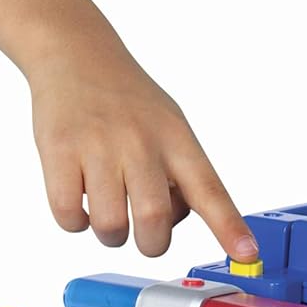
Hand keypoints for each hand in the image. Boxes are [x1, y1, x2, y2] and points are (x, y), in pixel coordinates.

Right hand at [29, 51, 257, 261]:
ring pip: (110, 226)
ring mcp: (99, 146)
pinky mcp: (60, 151)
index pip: (210, 189)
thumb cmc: (127, 102)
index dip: (229, 227)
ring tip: (107, 209)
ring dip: (110, 235)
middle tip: (143, 232)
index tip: (247, 254)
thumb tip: (170, 224)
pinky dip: (75, 221)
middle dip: (150, 244)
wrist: (76, 52)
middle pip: (154, 222)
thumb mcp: (169, 126)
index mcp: (176, 138)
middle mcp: (141, 141)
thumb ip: (179, 176)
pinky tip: (79, 199)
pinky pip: (69, 216)